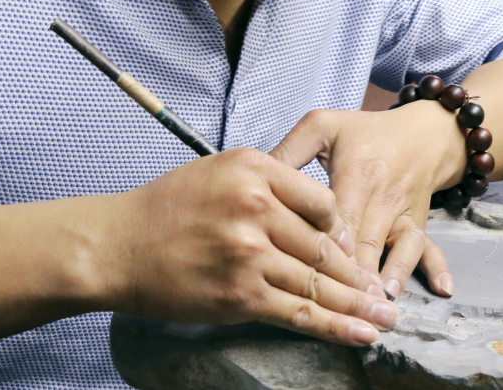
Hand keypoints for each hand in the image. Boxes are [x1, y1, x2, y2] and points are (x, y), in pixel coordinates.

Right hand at [108, 148, 395, 345]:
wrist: (116, 246)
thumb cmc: (166, 209)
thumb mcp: (219, 171)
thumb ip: (270, 182)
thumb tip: (320, 215)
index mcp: (255, 170)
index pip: (323, 203)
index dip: (344, 232)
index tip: (354, 252)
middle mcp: (257, 207)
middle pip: (326, 247)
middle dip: (360, 276)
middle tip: (385, 294)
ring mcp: (250, 253)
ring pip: (319, 283)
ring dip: (358, 306)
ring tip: (386, 318)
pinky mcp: (241, 294)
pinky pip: (299, 313)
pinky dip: (335, 327)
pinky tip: (360, 334)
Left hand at [270, 103, 464, 298]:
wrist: (423, 132)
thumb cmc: (366, 131)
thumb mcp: (323, 126)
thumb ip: (289, 150)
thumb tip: (256, 179)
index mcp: (356, 174)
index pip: (338, 217)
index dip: (326, 246)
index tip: (310, 271)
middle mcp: (383, 197)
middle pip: (366, 242)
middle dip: (353, 275)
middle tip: (338, 305)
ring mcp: (404, 213)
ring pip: (398, 249)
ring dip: (388, 277)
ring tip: (376, 304)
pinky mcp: (419, 224)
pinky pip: (430, 247)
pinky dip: (435, 268)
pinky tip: (439, 289)